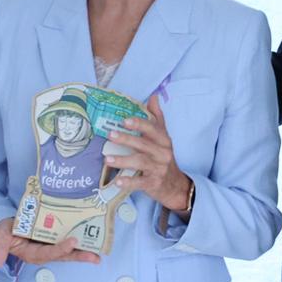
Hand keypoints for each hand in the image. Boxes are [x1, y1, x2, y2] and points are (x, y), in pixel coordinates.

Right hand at [0, 217, 100, 271]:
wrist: (4, 226)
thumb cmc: (3, 232)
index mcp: (32, 254)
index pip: (48, 253)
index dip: (61, 249)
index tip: (72, 241)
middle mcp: (43, 252)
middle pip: (63, 256)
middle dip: (79, 256)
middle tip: (95, 258)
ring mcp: (49, 245)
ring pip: (68, 251)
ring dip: (83, 252)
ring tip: (99, 254)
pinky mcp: (53, 238)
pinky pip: (68, 240)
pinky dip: (80, 241)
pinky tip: (92, 239)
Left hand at [102, 94, 191, 211]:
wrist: (175, 185)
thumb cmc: (164, 157)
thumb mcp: (163, 138)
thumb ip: (157, 118)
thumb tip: (154, 97)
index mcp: (164, 140)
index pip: (153, 129)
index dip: (139, 124)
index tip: (124, 120)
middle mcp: (163, 153)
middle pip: (144, 145)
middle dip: (126, 139)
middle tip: (110, 135)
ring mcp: (158, 169)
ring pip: (141, 162)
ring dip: (123, 160)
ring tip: (107, 159)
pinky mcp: (153, 183)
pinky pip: (140, 182)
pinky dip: (129, 182)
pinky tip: (118, 181)